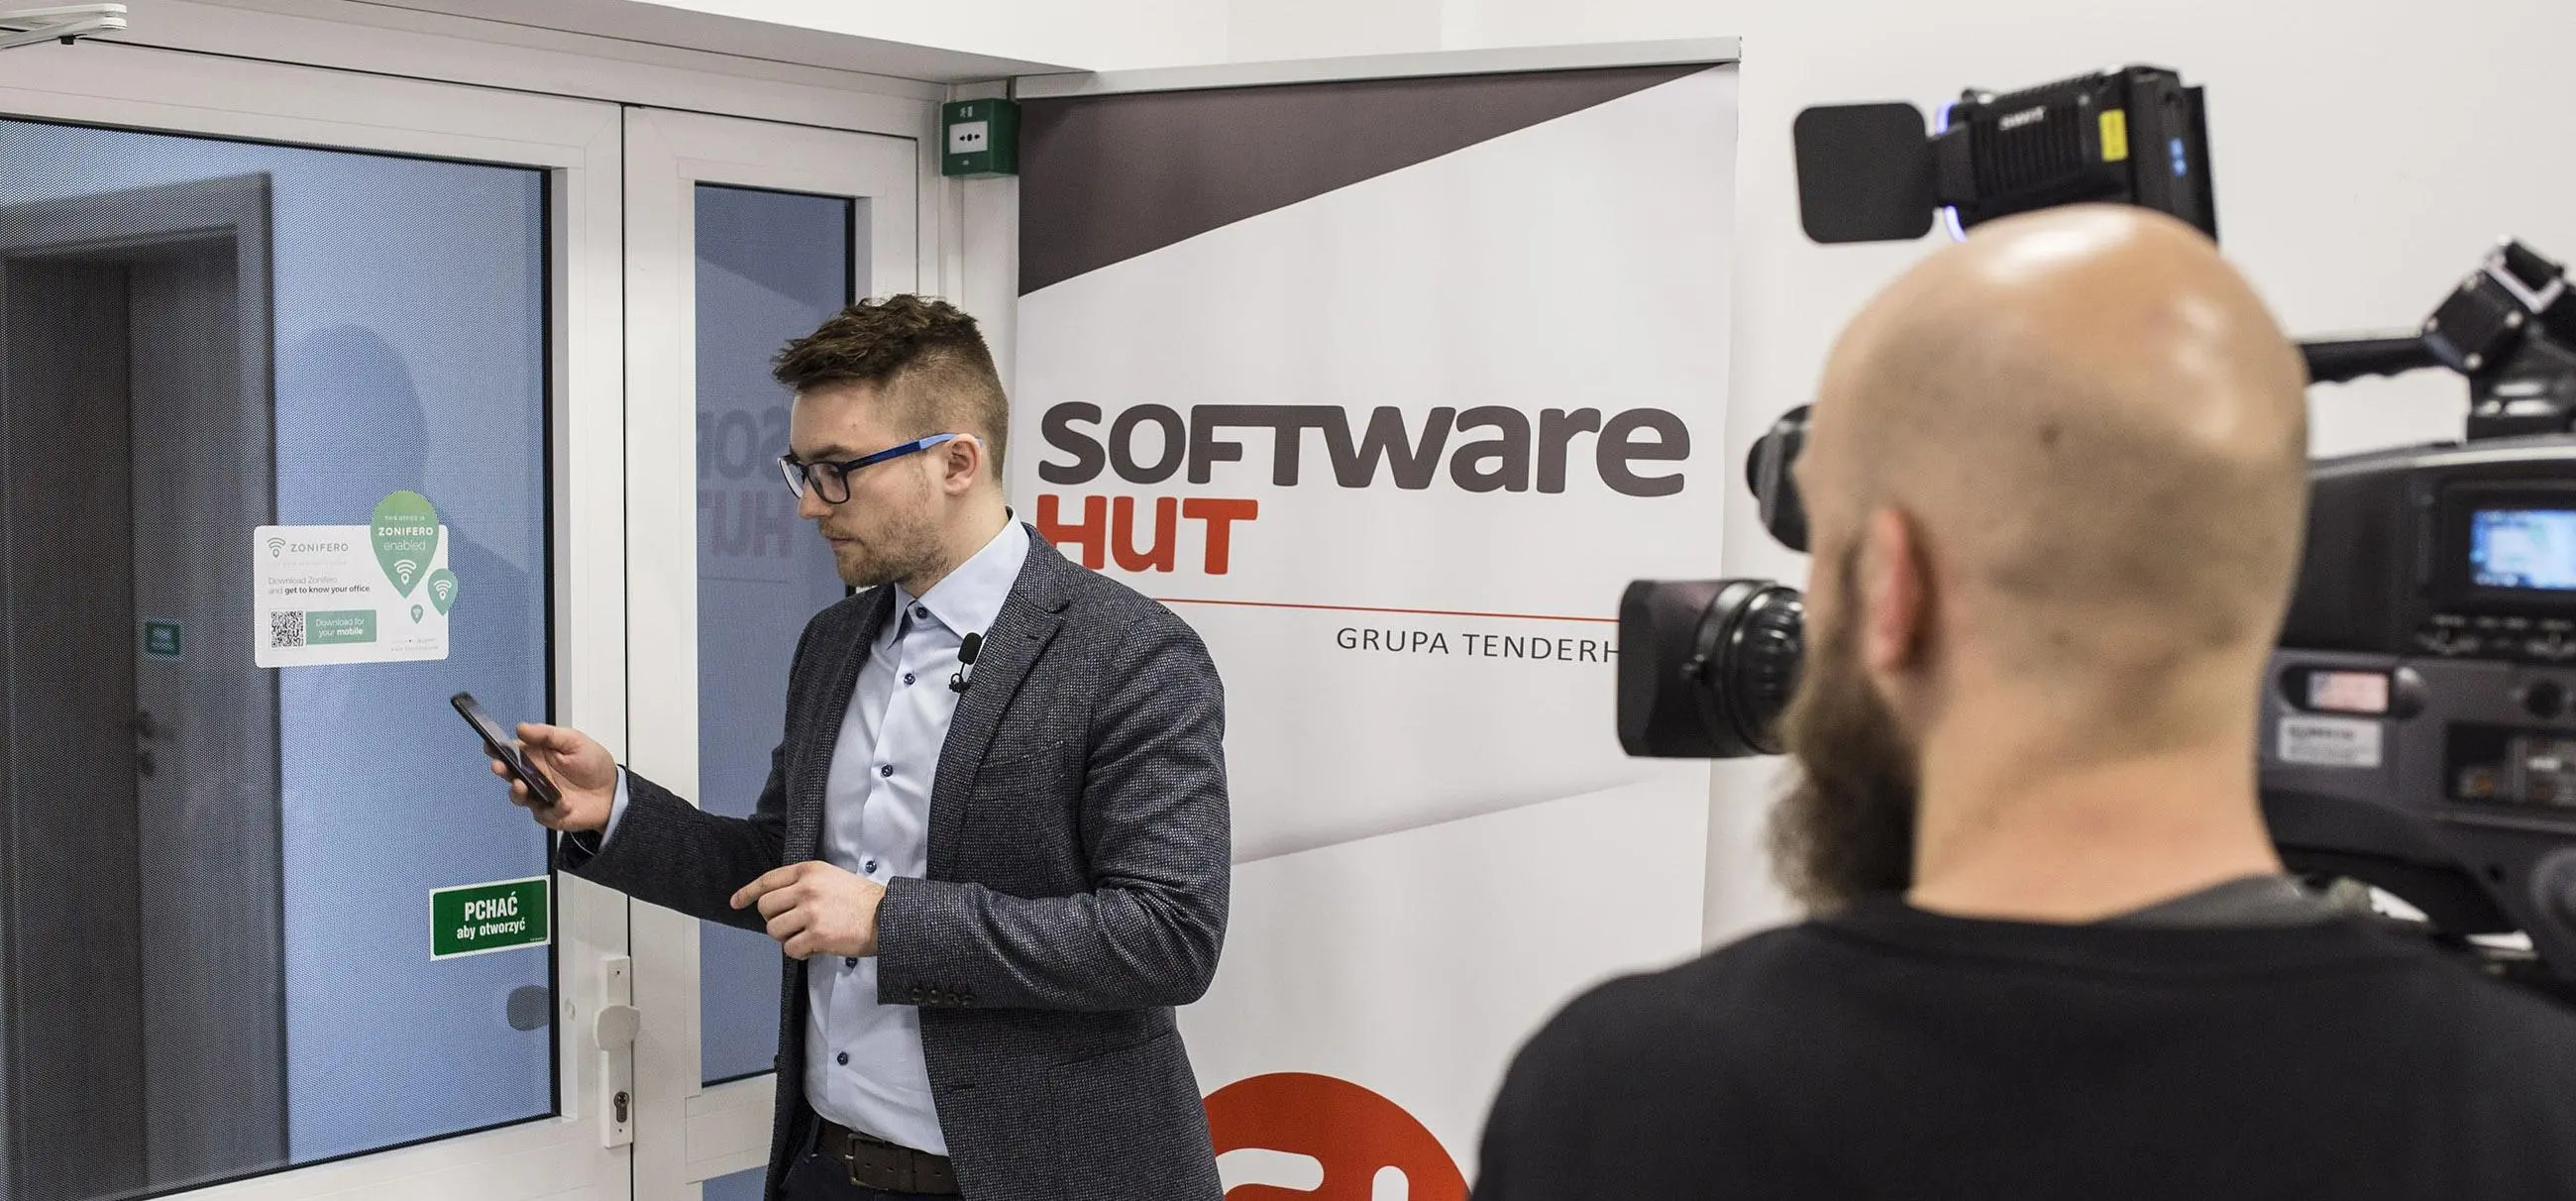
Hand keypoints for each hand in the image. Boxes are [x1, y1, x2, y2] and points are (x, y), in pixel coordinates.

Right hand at [490, 722, 616, 833]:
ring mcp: (539, 796)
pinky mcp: (549, 814)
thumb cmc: (593, 764)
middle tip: (499, 766)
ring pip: (518, 796)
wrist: (612, 792)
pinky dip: (553, 809)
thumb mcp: (574, 741)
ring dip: (517, 792)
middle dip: (501, 769)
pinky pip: (544, 813)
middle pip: (509, 774)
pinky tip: (565, 803)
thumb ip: (548, 735)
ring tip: (521, 786)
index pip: (511, 751)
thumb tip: (521, 728)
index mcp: (536, 756)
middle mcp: (533, 776)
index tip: (490, 746)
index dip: (498, 749)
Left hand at [731, 861, 885, 959]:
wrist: (886, 916)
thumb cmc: (861, 899)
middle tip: (791, 924)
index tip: (736, 902)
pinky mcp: (816, 935)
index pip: (767, 881)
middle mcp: (806, 889)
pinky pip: (790, 949)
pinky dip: (799, 952)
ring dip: (786, 937)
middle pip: (766, 908)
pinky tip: (814, 947)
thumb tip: (775, 902)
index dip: (747, 893)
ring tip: (805, 936)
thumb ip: (803, 884)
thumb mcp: (830, 878)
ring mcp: (810, 912)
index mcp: (808, 871)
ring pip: (774, 930)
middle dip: (773, 919)